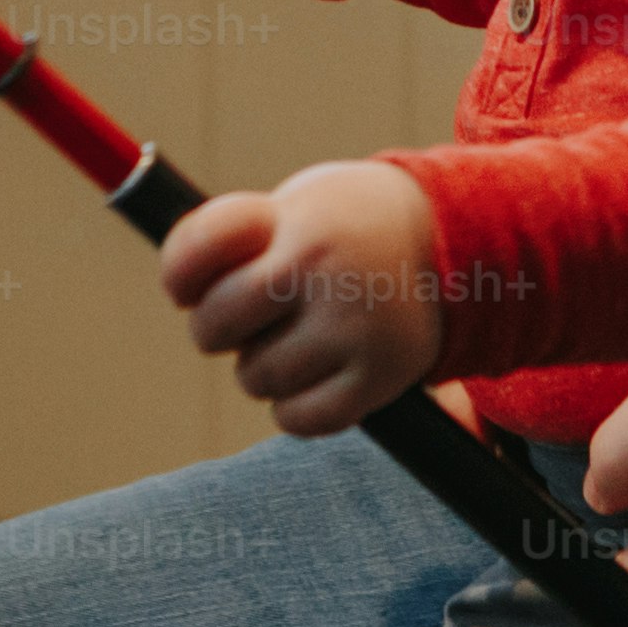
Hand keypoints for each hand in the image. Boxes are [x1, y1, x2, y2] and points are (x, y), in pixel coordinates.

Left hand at [158, 158, 446, 435]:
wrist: (447, 241)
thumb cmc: (341, 227)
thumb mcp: (291, 208)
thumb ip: (228, 245)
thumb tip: (184, 298)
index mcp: (294, 220)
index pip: (197, 249)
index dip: (179, 275)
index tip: (187, 284)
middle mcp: (323, 270)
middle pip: (213, 326)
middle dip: (218, 328)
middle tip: (252, 314)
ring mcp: (353, 327)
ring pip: (255, 377)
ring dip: (262, 366)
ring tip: (298, 336)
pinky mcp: (379, 377)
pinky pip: (299, 418)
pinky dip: (294, 406)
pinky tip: (314, 375)